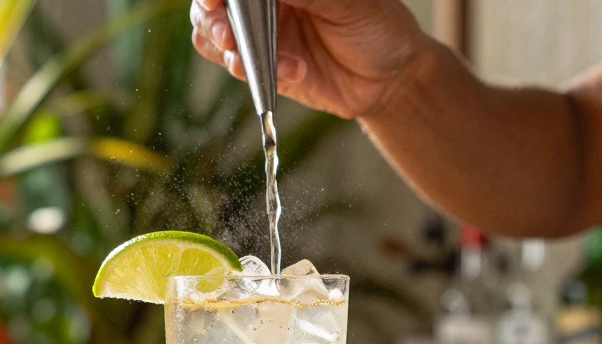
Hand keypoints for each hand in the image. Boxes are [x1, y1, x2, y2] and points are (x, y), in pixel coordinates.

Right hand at [190, 0, 433, 118]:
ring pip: (213, 37)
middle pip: (211, 6)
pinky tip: (291, 72)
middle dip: (212, 20)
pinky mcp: (265, 69)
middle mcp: (264, 3)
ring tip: (248, 61)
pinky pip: (240, 68)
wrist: (390, 78)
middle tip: (227, 35)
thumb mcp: (343, 3)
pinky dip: (254, 73)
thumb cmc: (376, 25)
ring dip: (227, 50)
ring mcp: (261, 35)